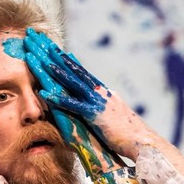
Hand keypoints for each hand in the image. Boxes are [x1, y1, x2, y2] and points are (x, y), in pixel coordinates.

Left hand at [24, 28, 152, 160]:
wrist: (143, 142)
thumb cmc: (130, 133)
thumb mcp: (115, 115)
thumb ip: (106, 105)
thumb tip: (105, 98)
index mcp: (104, 92)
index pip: (82, 72)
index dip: (67, 59)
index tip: (54, 48)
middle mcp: (100, 92)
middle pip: (75, 70)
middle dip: (56, 56)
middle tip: (42, 42)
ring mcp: (98, 102)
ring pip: (73, 82)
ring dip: (55, 70)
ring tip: (40, 59)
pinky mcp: (95, 115)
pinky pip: (73, 105)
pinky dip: (59, 99)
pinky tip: (45, 93)